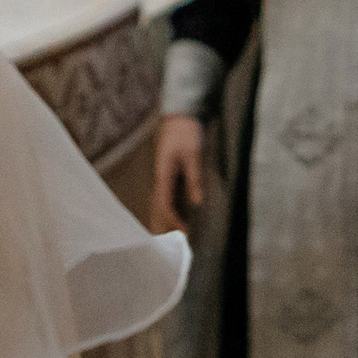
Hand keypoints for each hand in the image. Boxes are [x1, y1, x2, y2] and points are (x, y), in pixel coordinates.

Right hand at [152, 113, 203, 233]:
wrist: (181, 116)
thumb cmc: (186, 133)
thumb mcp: (193, 155)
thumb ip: (194, 178)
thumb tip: (197, 203)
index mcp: (163, 174)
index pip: (164, 204)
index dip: (173, 220)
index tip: (184, 232)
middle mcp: (161, 178)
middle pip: (160, 207)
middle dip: (168, 224)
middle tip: (181, 241)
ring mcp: (164, 176)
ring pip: (163, 202)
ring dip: (170, 217)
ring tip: (182, 233)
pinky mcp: (170, 173)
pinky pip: (169, 195)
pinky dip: (174, 207)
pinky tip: (183, 214)